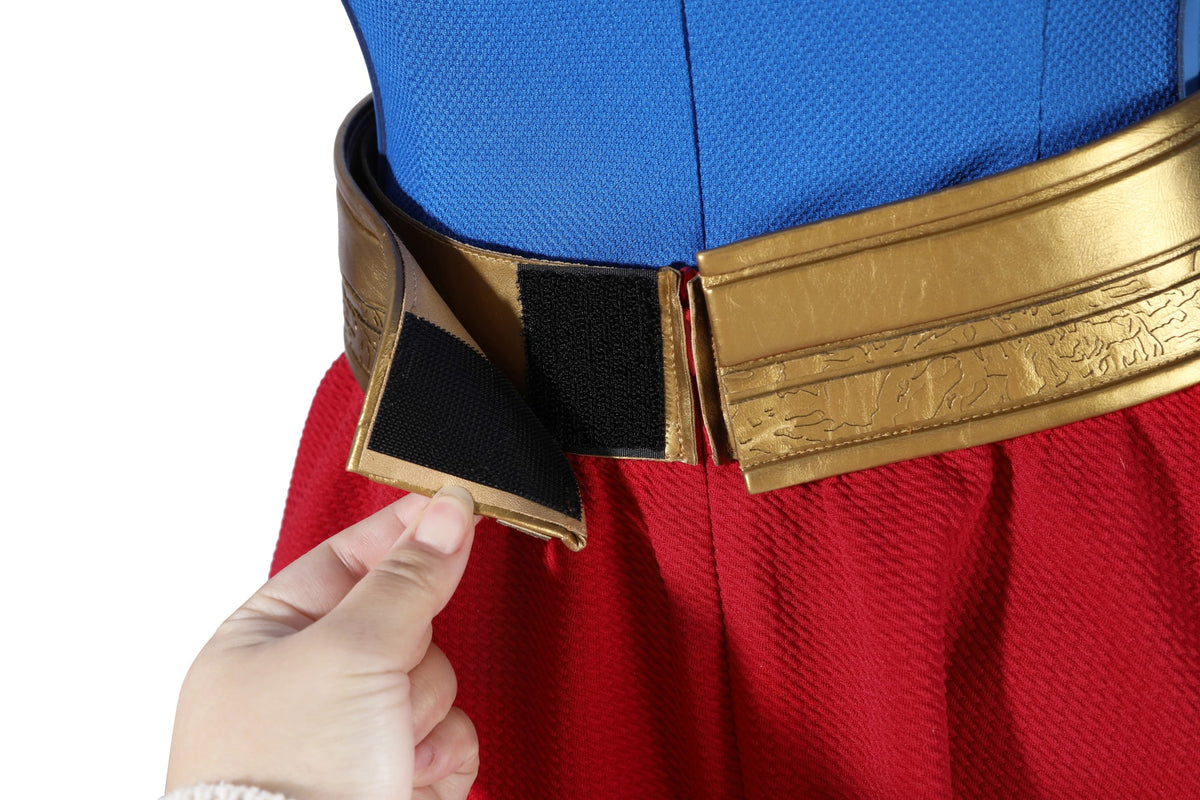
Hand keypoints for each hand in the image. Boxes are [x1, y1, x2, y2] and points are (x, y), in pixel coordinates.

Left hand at [166, 487, 480, 799]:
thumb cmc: (283, 779)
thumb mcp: (348, 651)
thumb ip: (407, 577)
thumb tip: (447, 509)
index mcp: (266, 637)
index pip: (347, 557)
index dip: (403, 533)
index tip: (455, 503)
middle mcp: (308, 682)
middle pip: (405, 620)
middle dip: (413, 653)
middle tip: (391, 674)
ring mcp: (352, 732)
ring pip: (436, 679)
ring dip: (425, 712)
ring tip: (389, 743)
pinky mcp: (391, 775)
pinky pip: (450, 735)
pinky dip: (440, 755)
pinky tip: (410, 773)